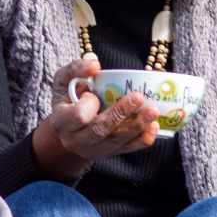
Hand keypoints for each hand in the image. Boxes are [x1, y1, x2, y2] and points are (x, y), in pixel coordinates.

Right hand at [32, 58, 158, 176]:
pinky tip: (154, 126)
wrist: (70, 128)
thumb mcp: (64, 80)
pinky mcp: (110, 152)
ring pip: (117, 140)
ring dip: (137, 126)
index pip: (77, 116)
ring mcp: (95, 149)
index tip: (93, 93)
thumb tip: (94, 63)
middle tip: (139, 97)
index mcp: (62, 121)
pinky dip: (143, 139)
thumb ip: (75, 69)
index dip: (88, 105)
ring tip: (153, 110)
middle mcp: (77, 139)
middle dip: (121, 114)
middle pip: (100, 130)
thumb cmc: (68, 99)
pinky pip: (128, 148)